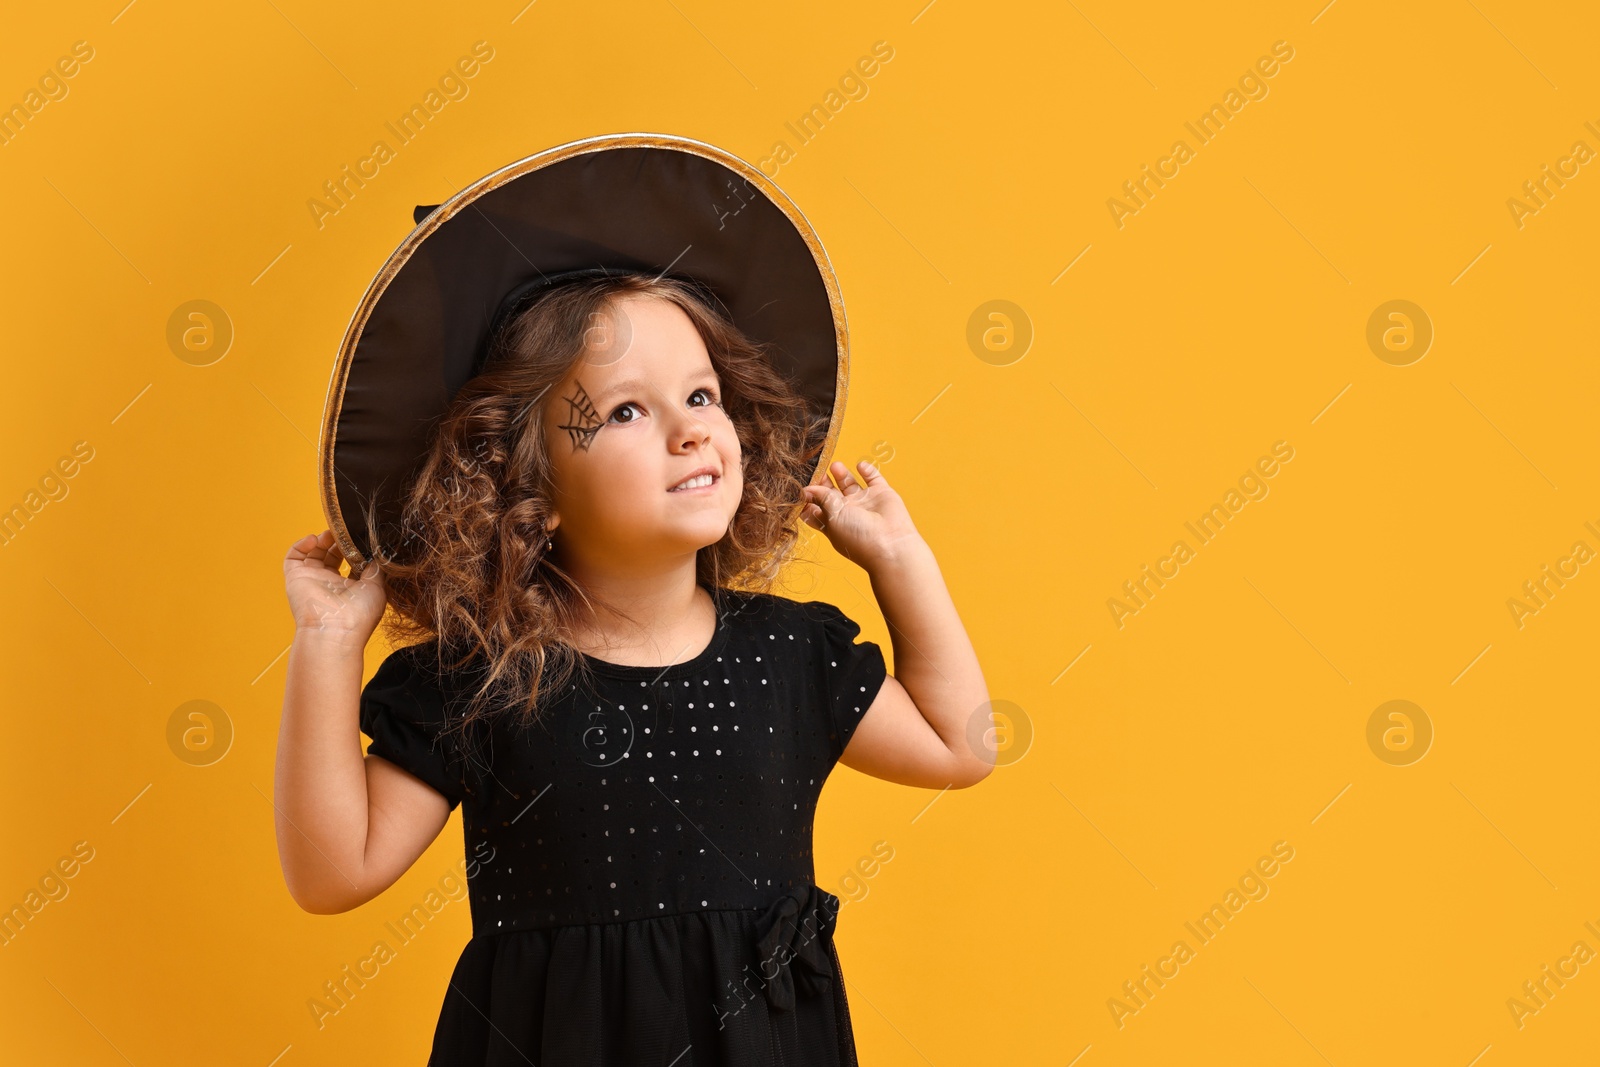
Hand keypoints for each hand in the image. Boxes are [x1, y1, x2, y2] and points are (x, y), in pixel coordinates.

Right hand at [283, 529, 386, 637]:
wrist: (334, 630)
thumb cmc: (359, 615)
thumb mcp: (377, 587)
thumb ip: (376, 569)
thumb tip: (376, 555)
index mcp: (350, 588)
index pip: (351, 562)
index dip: (356, 548)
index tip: (362, 539)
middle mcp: (331, 584)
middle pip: (333, 555)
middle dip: (340, 541)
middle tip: (347, 532)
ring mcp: (313, 580)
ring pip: (314, 553)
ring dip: (322, 539)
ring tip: (332, 533)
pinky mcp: (296, 577)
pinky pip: (294, 556)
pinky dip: (302, 544)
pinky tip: (315, 539)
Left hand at [799, 460, 921, 569]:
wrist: (890, 543)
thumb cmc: (858, 537)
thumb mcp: (831, 516)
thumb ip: (820, 498)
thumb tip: (805, 489)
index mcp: (832, 523)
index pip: (815, 509)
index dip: (807, 499)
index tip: (800, 486)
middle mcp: (848, 512)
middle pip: (830, 494)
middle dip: (822, 482)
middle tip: (817, 469)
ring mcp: (864, 502)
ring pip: (849, 483)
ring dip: (841, 474)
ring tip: (835, 466)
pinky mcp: (881, 493)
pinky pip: (873, 478)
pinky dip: (867, 470)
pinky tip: (860, 466)